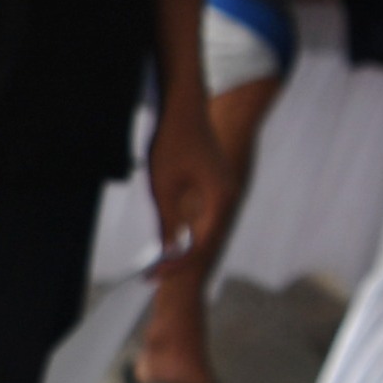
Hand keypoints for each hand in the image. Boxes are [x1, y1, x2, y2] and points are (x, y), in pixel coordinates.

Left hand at [147, 90, 236, 269]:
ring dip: (184, 248)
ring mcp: (224, 191)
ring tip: (159, 264)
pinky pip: (204, 217)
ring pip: (206, 230)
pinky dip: (188, 232)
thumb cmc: (173, 142)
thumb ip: (167, 222)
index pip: (201, 245)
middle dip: (180, 260)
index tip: (154, 275)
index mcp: (220, 199)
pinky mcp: (216, 186)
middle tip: (153, 276)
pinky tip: (169, 241)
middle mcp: (228, 197)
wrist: (183, 107)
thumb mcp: (162, 187)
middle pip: (206, 241)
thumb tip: (167, 251)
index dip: (176, 263)